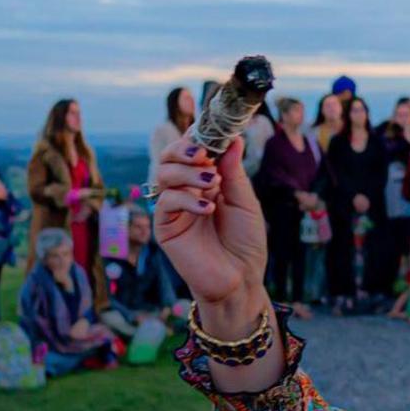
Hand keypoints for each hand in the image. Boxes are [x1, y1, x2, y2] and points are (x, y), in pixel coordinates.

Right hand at [149, 148, 265, 326]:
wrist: (240, 280)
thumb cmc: (245, 243)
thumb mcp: (245, 202)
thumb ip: (234, 172)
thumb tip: (234, 138)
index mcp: (206, 180)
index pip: (192, 149)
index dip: (198, 136)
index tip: (212, 130)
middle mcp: (186, 190)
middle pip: (169, 156)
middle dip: (183, 148)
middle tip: (203, 153)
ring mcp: (174, 208)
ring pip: (163, 174)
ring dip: (186, 171)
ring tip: (211, 180)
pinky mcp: (165, 228)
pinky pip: (165, 202)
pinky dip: (186, 199)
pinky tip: (207, 208)